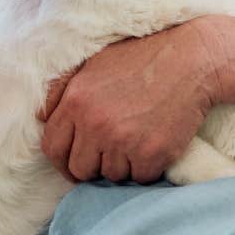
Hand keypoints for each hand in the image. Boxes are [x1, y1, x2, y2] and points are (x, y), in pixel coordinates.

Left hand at [38, 19, 224, 183]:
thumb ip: (62, 89)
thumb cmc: (143, 58)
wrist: (194, 60)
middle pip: (79, 169)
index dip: (62, 160)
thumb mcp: (95, 63)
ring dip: (123, 164)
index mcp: (76, 101)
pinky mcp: (152, 154)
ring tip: (138, 139)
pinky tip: (155, 144)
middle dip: (93, 164)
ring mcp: (123, 141)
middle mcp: (95, 124)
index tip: (76, 161)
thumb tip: (40, 117)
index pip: (52, 148)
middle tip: (112, 151)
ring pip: (111, 175)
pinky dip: (148, 167)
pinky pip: (140, 177)